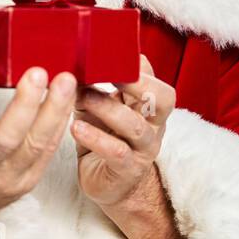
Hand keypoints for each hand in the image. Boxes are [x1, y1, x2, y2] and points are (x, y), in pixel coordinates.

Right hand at [0, 32, 78, 232]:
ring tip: (66, 81)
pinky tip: (66, 101)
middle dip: (24, 106)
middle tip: (38, 72)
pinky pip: (46, 153)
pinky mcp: (26, 181)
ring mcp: (4, 177)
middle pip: (4, 140)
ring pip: (34, 147)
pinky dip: (58, 125)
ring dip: (53, 112)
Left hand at [71, 53, 175, 207]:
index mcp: (148, 106)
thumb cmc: (104, 139)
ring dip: (109, 109)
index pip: (155, 80)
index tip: (113, 54)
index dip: (140, 67)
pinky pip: (118, 152)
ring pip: (137, 126)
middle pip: (163, 99)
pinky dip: (96, 139)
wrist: (109, 184)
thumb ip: (94, 87)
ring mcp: (143, 149)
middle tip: (110, 74)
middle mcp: (152, 125)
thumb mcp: (101, 108)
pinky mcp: (128, 169)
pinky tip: (77, 128)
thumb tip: (74, 60)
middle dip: (140, 84)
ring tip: (84, 98)